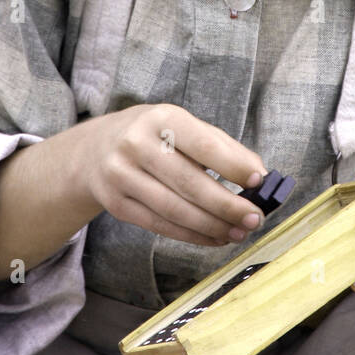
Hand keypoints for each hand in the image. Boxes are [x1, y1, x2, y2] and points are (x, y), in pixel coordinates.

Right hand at [80, 104, 269, 247]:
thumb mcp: (185, 127)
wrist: (95, 150)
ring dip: (212, 226)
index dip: (233, 165)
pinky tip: (214, 237)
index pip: (203, 145)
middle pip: (190, 183)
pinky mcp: (116, 204)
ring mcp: (121, 175)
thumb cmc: (155, 136)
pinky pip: (160, 226)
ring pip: (175, 210)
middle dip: (227, 205)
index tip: (259, 181)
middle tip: (255, 218)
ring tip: (238, 232)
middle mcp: (136, 144)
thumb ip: (222, 147)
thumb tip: (258, 174)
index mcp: (161, 117)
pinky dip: (192, 235)